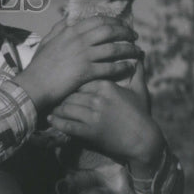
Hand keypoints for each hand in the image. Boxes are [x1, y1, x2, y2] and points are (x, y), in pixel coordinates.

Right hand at [16, 16, 140, 113]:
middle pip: (110, 31)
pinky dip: (123, 66)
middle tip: (134, 37)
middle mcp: (79, 40)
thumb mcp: (46, 43)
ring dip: (128, 49)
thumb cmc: (38, 68)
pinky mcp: (86, 72)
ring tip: (137, 52)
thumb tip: (67, 19)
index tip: (122, 26)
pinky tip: (130, 67)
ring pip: (114, 48)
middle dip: (126, 33)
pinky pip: (111, 67)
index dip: (114, 22)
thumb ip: (58, 29)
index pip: (98, 21)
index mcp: (70, 32)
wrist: (33, 86)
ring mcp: (84, 56)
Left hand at [48, 79, 164, 176]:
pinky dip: (57, 122)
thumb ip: (137, 71)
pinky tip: (50, 120)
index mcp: (106, 86)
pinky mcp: (89, 131)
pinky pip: (67, 125)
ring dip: (57, 109)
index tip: (65, 84)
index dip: (72, 84)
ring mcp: (92, 116)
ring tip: (50, 108)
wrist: (143, 140)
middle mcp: (97, 99)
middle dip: (62, 96)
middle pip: (71, 94)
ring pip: (67, 108)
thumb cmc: (141, 114)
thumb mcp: (140, 90)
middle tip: (53, 96)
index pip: (81, 80)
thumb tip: (141, 53)